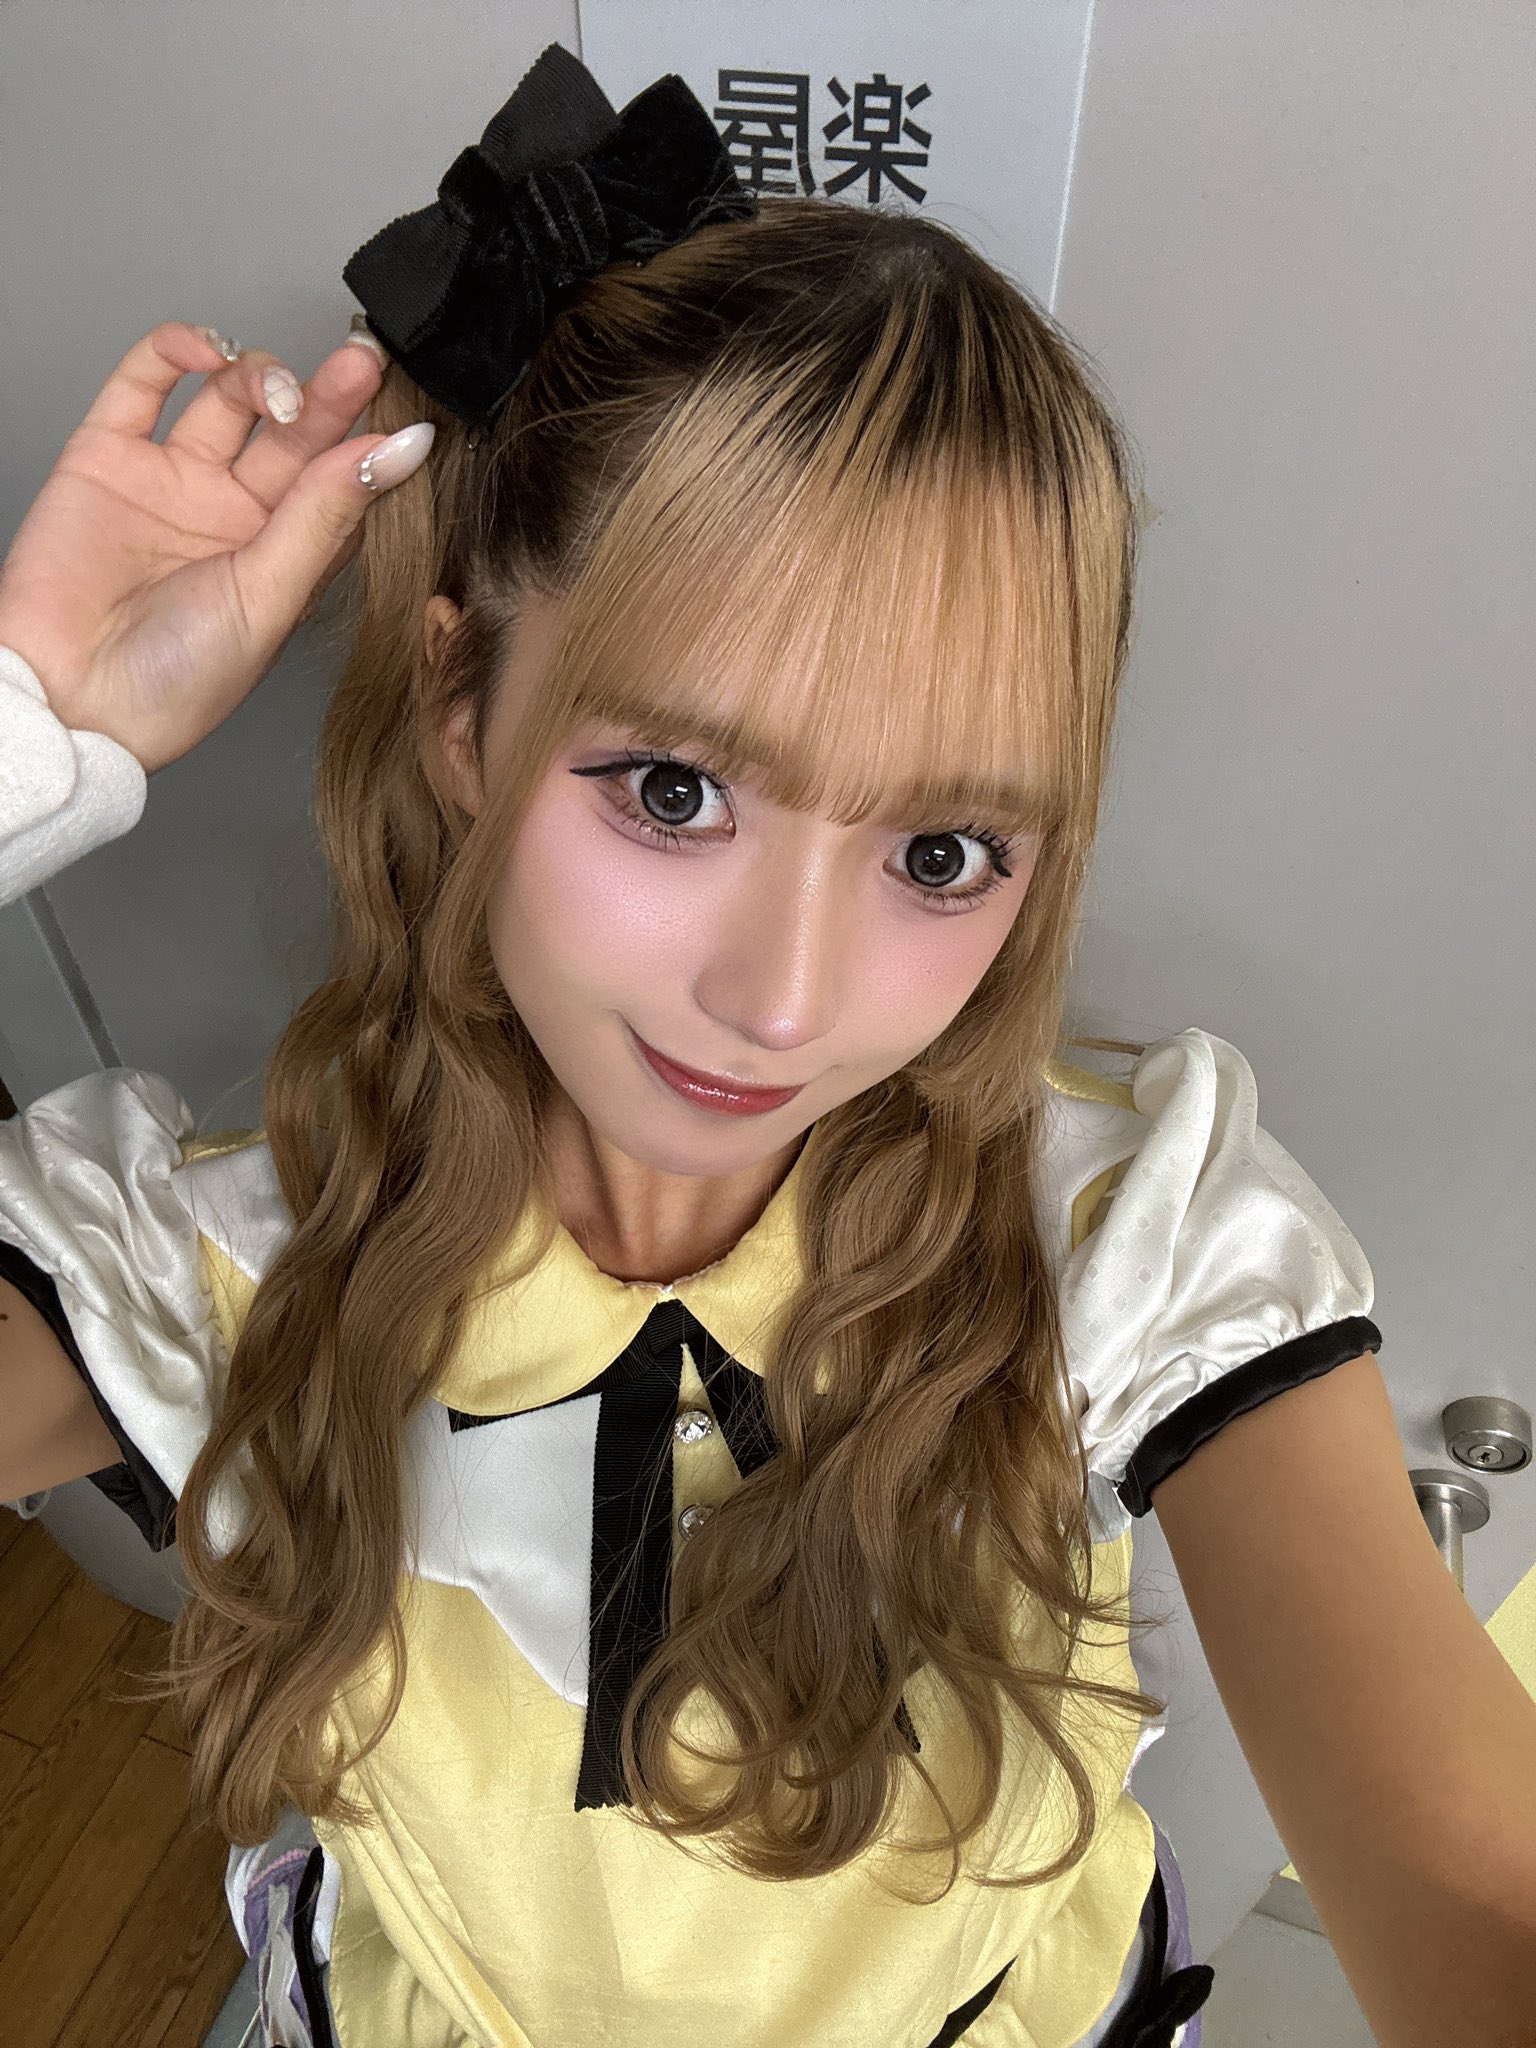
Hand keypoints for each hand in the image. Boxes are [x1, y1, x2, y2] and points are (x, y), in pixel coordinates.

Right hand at [0, 320, 432, 773]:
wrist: (71, 699)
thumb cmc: (176, 679)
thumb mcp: (270, 595)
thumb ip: (329, 514)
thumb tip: (401, 450)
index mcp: (285, 557)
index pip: (340, 482)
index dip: (369, 443)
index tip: (404, 410)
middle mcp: (233, 515)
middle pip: (294, 434)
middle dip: (331, 394)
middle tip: (362, 363)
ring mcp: (173, 480)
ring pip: (228, 397)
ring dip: (262, 374)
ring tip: (279, 392)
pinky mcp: (108, 455)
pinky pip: (144, 381)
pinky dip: (177, 349)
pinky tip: (209, 351)